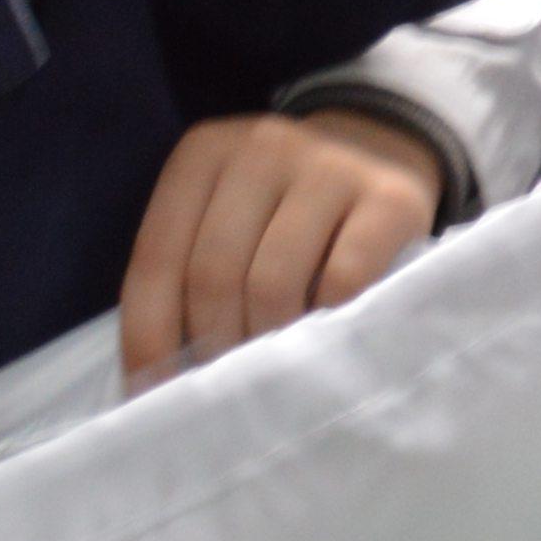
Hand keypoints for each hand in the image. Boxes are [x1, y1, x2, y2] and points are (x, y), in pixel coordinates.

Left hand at [123, 111, 446, 384]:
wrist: (379, 155)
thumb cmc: (282, 212)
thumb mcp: (222, 221)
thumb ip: (186, 278)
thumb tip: (154, 379)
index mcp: (204, 154)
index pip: (157, 258)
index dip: (149, 335)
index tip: (156, 392)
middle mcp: (262, 148)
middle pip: (214, 273)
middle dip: (214, 344)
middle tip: (227, 388)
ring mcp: (330, 168)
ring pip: (273, 283)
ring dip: (268, 342)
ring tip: (273, 369)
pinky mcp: (390, 200)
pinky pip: (343, 282)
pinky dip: (326, 325)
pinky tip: (323, 340)